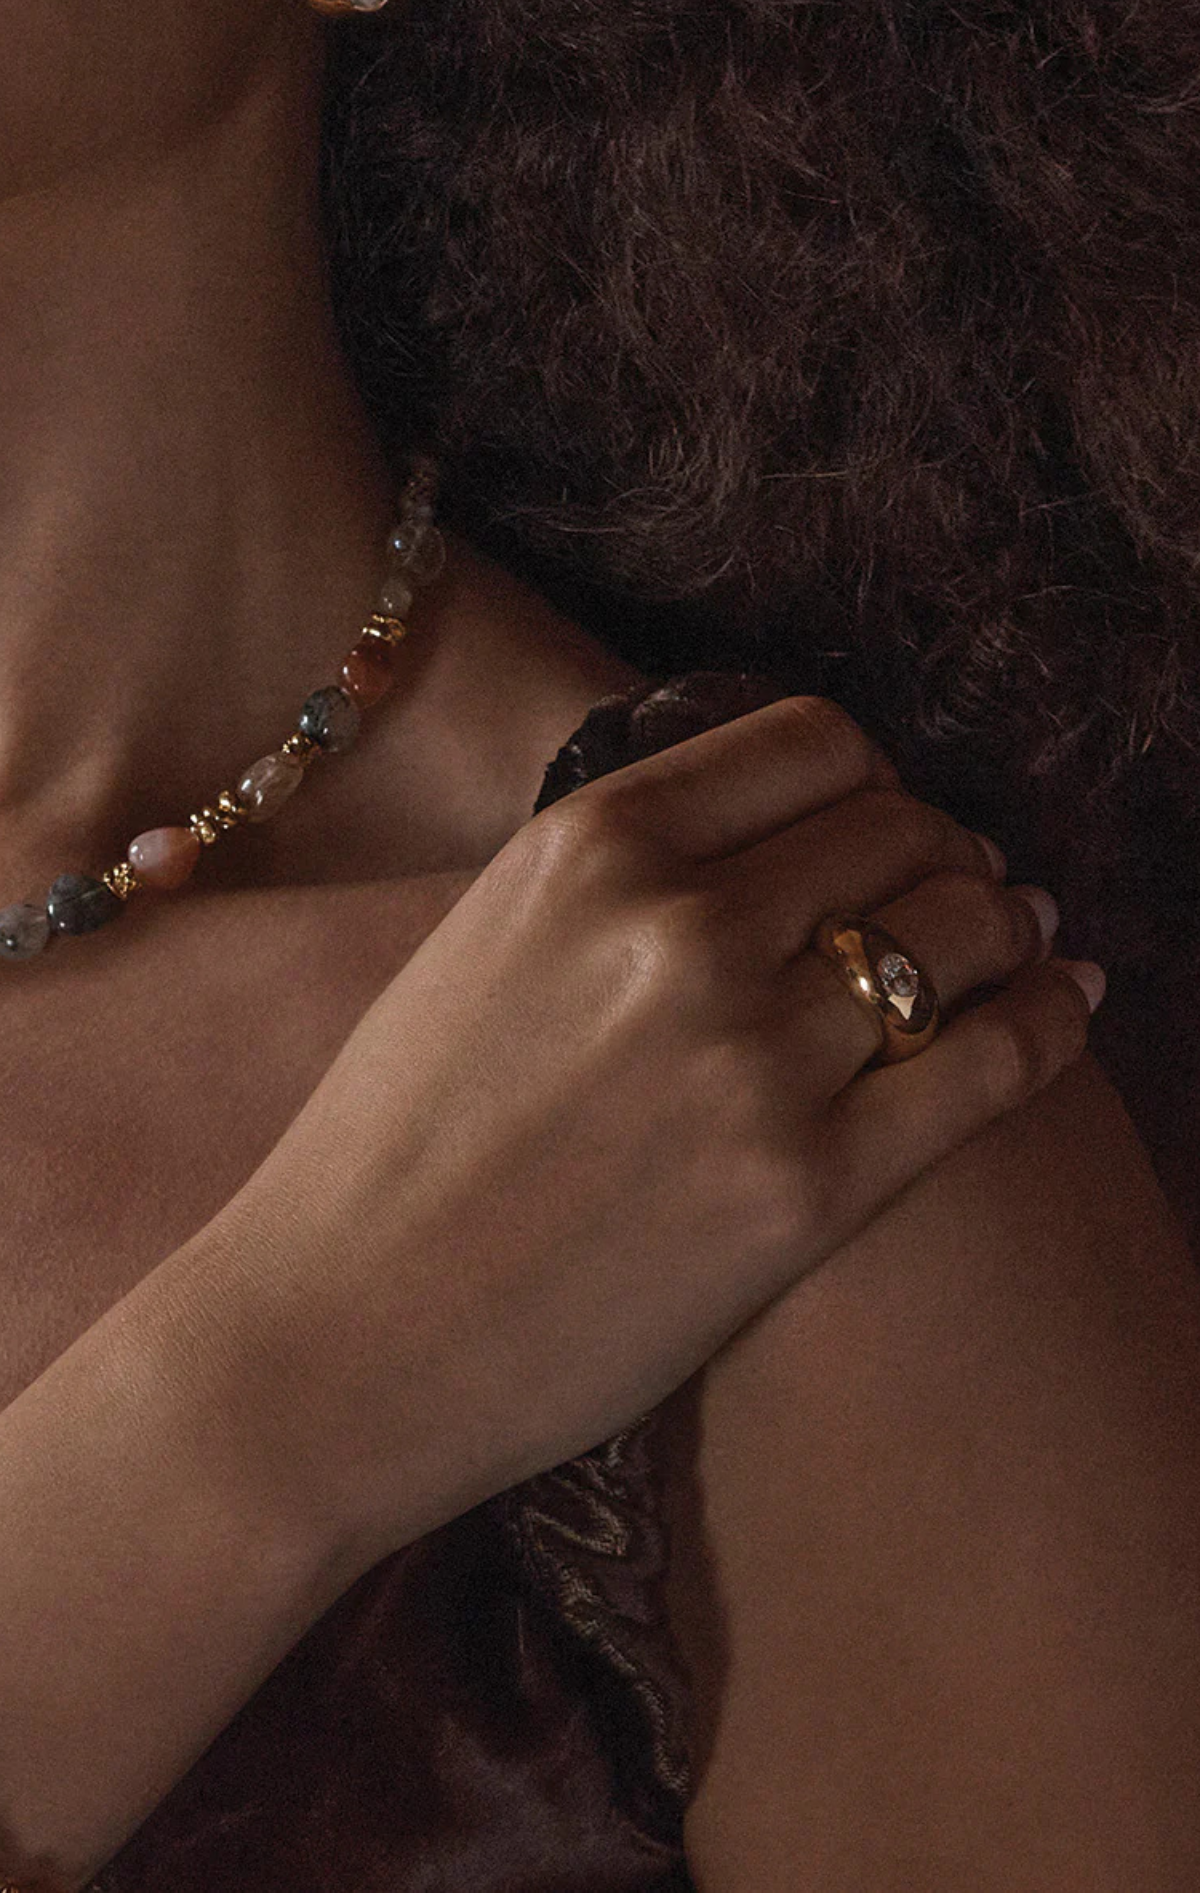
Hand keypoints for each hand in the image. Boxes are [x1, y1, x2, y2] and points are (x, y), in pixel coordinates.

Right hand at [207, 696, 1100, 1566]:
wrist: (336, 1339)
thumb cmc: (394, 1154)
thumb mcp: (483, 945)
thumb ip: (619, 877)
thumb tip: (776, 852)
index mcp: (587, 842)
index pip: (817, 743)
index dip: (878, 781)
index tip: (889, 826)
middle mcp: (680, 921)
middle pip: (905, 830)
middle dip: (953, 857)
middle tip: (972, 897)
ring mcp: (750, 1052)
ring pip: (966, 932)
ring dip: (1014, 931)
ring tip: (1030, 948)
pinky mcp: (806, 1186)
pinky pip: (995, 1062)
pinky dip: (1053, 1020)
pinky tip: (1070, 1005)